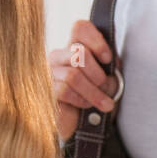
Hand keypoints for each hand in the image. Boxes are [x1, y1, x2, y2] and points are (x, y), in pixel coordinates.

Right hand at [48, 20, 119, 141]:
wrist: (81, 129)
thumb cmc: (95, 101)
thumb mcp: (108, 81)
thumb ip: (109, 67)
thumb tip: (111, 63)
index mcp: (75, 48)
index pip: (79, 28)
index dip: (96, 40)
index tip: (107, 58)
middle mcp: (59, 57)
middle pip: (79, 52)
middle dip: (99, 74)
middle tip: (106, 87)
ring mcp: (49, 73)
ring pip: (74, 74)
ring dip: (94, 91)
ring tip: (105, 103)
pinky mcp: (45, 91)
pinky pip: (65, 90)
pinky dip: (82, 100)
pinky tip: (86, 106)